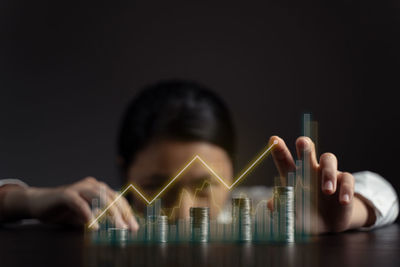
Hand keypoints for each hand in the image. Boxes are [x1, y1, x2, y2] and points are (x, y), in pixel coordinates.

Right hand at [3, 177, 137, 229]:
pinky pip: (79, 203)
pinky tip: (93, 226)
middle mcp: (91, 185)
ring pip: (100, 197)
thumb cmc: (63, 211)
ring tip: (118, 227)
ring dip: (110, 213)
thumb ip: (99, 220)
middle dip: (123, 214)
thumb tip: (116, 230)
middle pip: (112, 197)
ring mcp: (78, 188)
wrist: (37, 203)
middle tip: (129, 229)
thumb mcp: (85, 217)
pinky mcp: (65, 194)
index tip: (134, 227)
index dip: (127, 212)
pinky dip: (88, 214)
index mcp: (98, 189)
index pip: (117, 199)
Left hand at [268, 136, 374, 233]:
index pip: (284, 159)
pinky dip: (346, 189)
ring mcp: (327, 174)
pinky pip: (348, 179)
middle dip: (304, 145)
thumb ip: (281, 208)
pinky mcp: (344, 182)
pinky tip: (343, 201)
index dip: (278, 149)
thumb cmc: (304, 214)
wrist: (326, 226)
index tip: (273, 140)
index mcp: (293, 174)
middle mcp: (309, 169)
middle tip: (302, 143)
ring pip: (329, 159)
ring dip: (328, 173)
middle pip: (306, 150)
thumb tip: (270, 205)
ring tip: (326, 191)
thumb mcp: (292, 213)